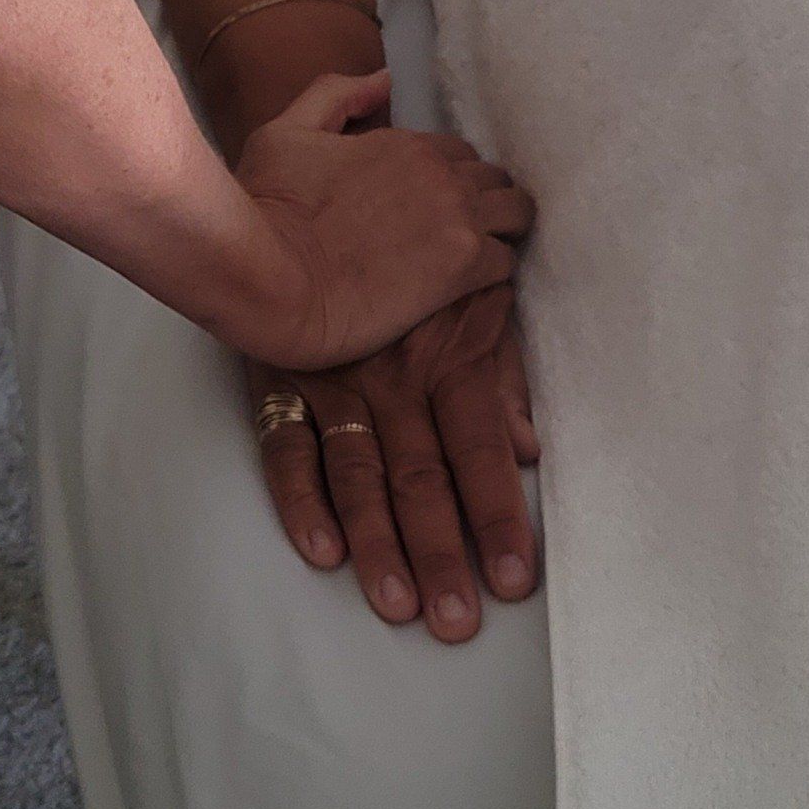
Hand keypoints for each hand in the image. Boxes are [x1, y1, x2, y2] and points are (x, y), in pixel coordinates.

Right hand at [225, 70, 534, 371]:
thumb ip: (335, 97)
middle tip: (459, 233)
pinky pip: (507, 261)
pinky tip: (471, 286)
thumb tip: (384, 81)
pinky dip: (496, 270)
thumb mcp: (284, 134)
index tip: (434, 205)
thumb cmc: (267, 209)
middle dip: (484, 201)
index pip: (456, 152)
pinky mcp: (463, 267)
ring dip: (502, 230)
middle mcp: (440, 173)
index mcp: (403, 143)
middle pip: (493, 179)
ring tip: (478, 257)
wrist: (270, 280)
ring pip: (516, 213)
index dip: (448, 178)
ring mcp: (457, 218)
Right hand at [251, 285, 540, 644]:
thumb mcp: (475, 295)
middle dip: (440, 551)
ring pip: (358, 472)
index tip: (513, 579)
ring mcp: (332, 379)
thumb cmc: (415, 252)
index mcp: (448, 354)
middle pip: (420, 476)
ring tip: (397, 605)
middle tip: (457, 620)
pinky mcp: (279, 376)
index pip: (480, 449)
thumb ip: (501, 373)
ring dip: (378, 543)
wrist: (322, 188)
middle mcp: (393, 374)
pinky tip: (322, 551)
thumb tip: (529, 449)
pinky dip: (300, 498)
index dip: (497, 516)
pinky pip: (285, 445)